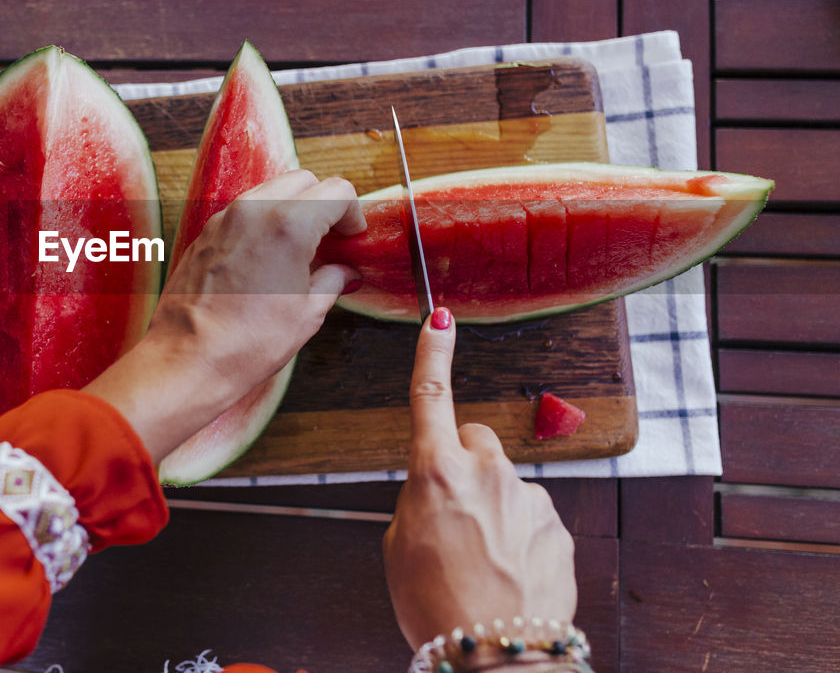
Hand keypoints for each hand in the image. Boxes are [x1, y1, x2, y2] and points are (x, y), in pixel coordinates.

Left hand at [85, 170, 364, 462]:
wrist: (188, 360)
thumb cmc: (246, 343)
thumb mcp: (306, 314)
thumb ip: (331, 281)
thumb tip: (343, 272)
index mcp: (288, 224)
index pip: (336, 192)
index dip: (352, 214)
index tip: (352, 237)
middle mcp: (254, 210)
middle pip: (304, 181)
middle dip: (323, 204)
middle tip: (331, 239)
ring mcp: (224, 218)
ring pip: (271, 190)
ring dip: (292, 209)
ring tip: (300, 250)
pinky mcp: (205, 233)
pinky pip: (244, 211)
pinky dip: (263, 221)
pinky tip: (268, 258)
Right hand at [382, 309, 576, 650]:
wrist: (497, 657)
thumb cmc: (437, 608)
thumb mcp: (398, 548)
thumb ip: (418, 503)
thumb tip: (437, 493)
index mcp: (436, 472)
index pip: (430, 395)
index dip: (432, 352)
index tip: (439, 319)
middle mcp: (488, 473)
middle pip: (473, 442)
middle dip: (463, 465)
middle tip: (450, 517)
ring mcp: (529, 498)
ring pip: (505, 485)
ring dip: (493, 511)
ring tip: (479, 563)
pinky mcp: (558, 526)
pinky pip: (531, 517)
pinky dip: (519, 538)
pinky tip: (507, 574)